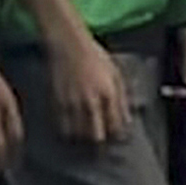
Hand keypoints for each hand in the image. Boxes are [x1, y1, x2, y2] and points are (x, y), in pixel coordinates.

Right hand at [50, 32, 129, 147]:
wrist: (68, 44)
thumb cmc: (95, 56)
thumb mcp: (116, 74)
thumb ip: (122, 98)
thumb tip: (128, 120)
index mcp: (108, 93)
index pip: (115, 125)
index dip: (117, 135)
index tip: (117, 136)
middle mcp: (91, 100)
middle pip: (96, 135)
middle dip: (100, 140)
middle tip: (101, 139)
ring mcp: (72, 103)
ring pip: (78, 134)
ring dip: (83, 137)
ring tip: (86, 135)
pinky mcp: (57, 102)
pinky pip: (62, 126)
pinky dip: (68, 131)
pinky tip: (72, 128)